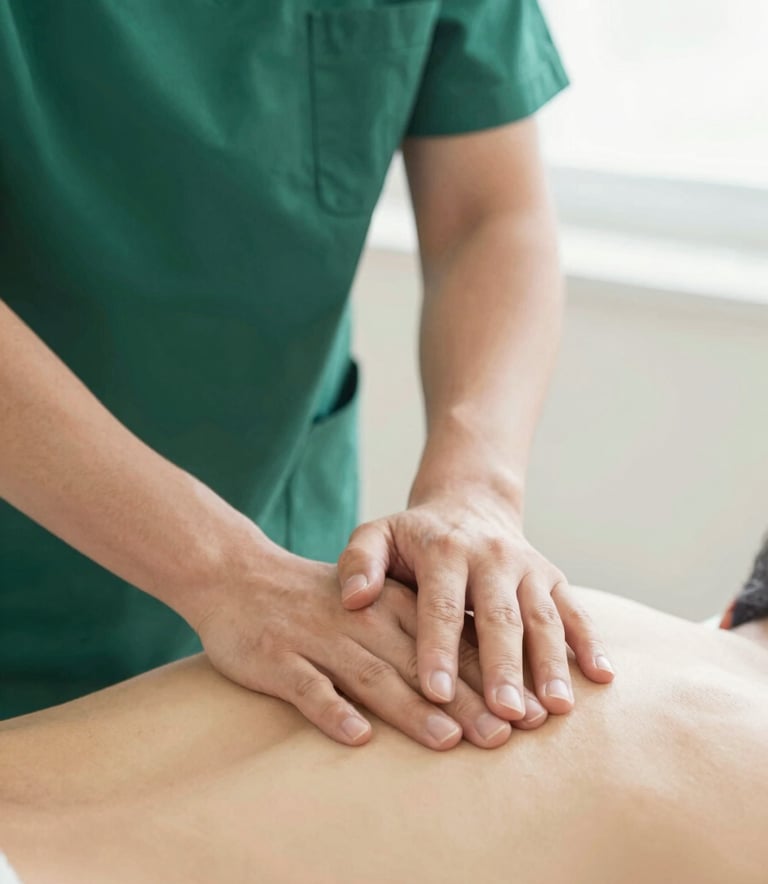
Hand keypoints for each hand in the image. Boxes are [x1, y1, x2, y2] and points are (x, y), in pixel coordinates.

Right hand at [195, 542, 548, 749]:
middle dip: (465, 701)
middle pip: (420, 664)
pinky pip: (308, 687)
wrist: (240, 575)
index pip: (449, 642)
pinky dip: (332, 710)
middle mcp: (361, 620)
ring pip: (372, 676)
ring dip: (411, 709)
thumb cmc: (317, 599)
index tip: (524, 712)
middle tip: (503, 735)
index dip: (489, 677)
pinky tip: (356, 736)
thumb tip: (482, 670)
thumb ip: (416, 630)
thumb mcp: (372, 601)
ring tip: (447, 740)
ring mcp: (318, 639)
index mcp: (390, 604)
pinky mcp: (279, 658)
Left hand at [337, 487, 614, 721]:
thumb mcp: (377, 535)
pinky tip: (602, 677)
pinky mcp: (553, 577)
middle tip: (505, 714)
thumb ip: (359, 562)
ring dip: (551, 665)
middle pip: (499, 618)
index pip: (441, 605)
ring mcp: (527, 568)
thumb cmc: (414, 537)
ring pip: (543, 618)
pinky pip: (576, 610)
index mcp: (444, 551)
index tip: (436, 693)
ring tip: (554, 710)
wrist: (469, 505)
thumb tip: (352, 600)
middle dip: (503, 668)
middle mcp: (491, 557)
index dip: (439, 649)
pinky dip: (591, 642)